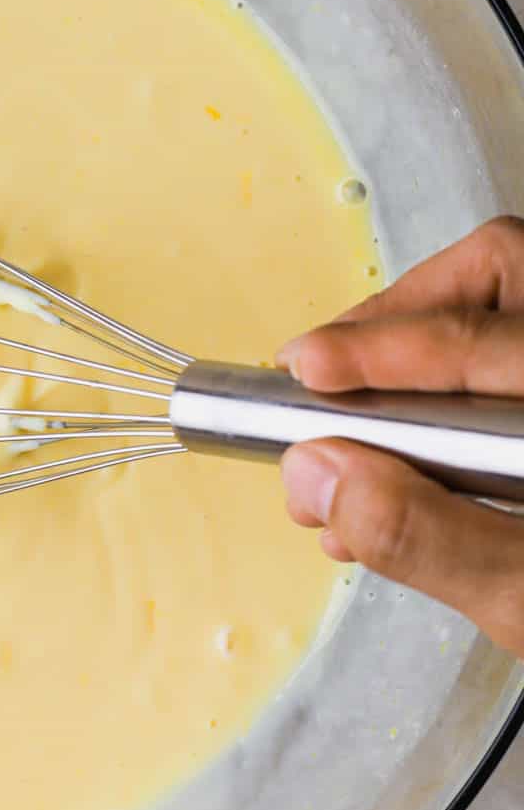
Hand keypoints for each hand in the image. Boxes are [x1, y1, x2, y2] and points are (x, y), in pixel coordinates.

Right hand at [277, 215, 523, 658]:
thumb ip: (430, 536)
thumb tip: (322, 475)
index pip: (485, 339)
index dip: (383, 348)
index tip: (306, 370)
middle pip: (503, 272)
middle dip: (398, 318)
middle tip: (323, 374)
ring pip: (511, 296)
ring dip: (423, 339)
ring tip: (360, 406)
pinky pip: (515, 345)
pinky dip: (456, 369)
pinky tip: (413, 439)